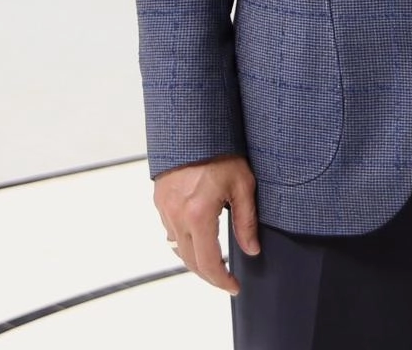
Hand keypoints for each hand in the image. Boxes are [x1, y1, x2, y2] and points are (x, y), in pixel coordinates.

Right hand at [154, 155, 259, 293]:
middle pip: (189, 261)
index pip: (208, 263)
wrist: (192, 124)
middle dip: (208, 275)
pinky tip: (197, 236)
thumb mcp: (243, 185)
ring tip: (213, 261)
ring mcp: (165, 208)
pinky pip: (170, 230)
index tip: (234, 286)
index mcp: (198, 215)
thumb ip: (247, 221)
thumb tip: (252, 249)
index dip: (222, 280)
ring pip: (177, 247)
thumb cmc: (221, 150)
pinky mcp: (160, 198)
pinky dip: (183, 240)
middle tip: (225, 279)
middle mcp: (177, 215)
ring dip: (194, 259)